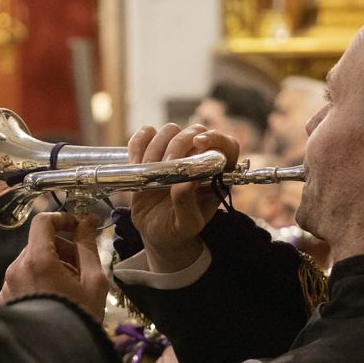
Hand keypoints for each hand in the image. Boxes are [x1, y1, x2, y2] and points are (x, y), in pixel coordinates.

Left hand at [0, 211, 107, 320]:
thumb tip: (88, 221)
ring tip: (71, 290)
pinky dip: (39, 282)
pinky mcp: (6, 300)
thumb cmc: (80, 317)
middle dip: (62, 250)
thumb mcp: (94, 280)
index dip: (62, 219)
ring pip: (31, 263)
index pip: (43, 222)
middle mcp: (17, 269)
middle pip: (39, 244)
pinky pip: (23, 280)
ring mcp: (8, 285)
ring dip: (52, 267)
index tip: (77, 228)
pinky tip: (56, 300)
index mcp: (38, 260)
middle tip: (82, 269)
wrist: (58, 357)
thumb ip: (88, 246)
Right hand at [126, 124, 239, 273]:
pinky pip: (146, 134)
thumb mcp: (186, 225)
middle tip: (165, 166)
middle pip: (195, 131)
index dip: (216, 139)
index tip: (198, 144)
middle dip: (178, 145)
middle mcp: (199, 159)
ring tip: (148, 170)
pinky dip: (139, 143)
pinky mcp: (152, 152)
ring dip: (156, 146)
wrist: (156, 233)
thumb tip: (186, 181)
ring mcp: (175, 153)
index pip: (227, 146)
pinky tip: (136, 162)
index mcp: (217, 175)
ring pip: (170, 130)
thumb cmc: (176, 230)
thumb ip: (187, 205)